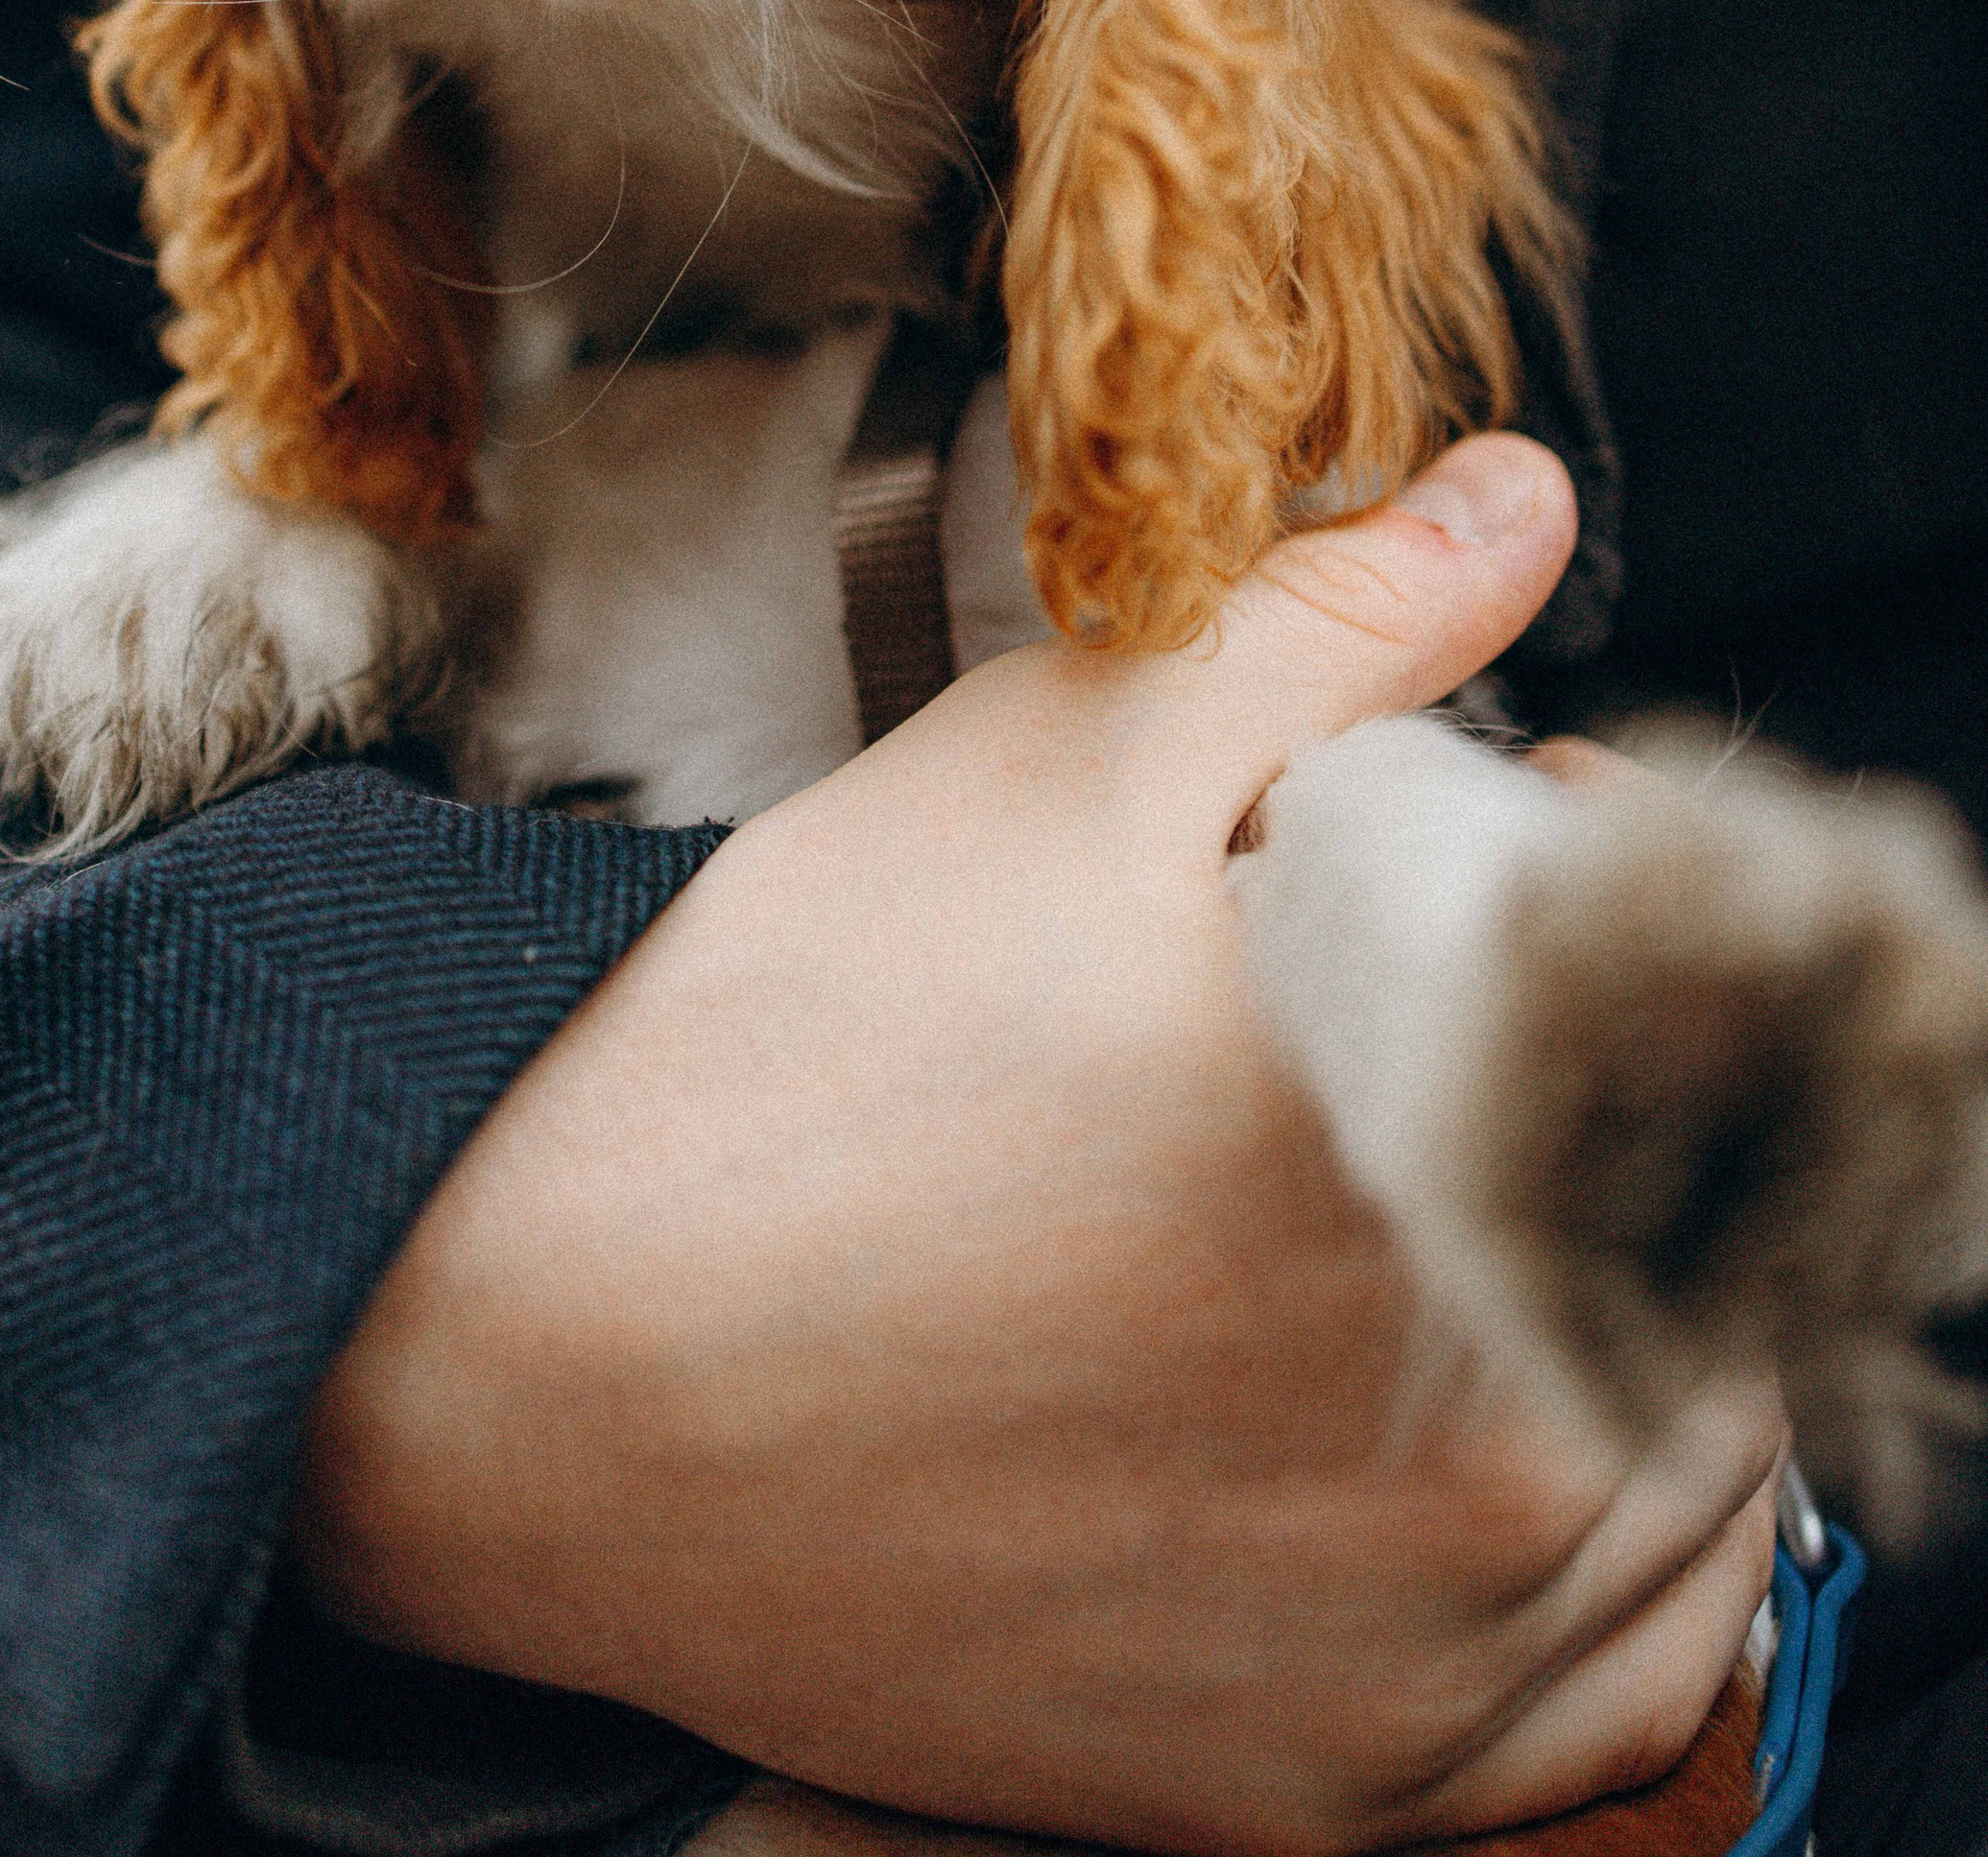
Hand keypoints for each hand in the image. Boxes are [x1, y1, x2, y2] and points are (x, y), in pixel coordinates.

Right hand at [292, 436, 1780, 1852]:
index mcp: (1453, 1168)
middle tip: (1415, 1025)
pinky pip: (1602, 1684)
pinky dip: (1589, 1558)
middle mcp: (1482, 1461)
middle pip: (1718, 1235)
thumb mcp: (1067, 761)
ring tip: (1404, 1208)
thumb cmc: (784, 1050)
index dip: (1618, 890)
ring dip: (1623, 1314)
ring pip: (1693, 1466)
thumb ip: (1341, 619)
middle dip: (1611, 1094)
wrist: (516, 1348)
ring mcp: (1413, 1665)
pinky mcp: (1319, 1793)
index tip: (1508, 850)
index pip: (1714, 1011)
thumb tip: (1513, 507)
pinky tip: (1440, 1426)